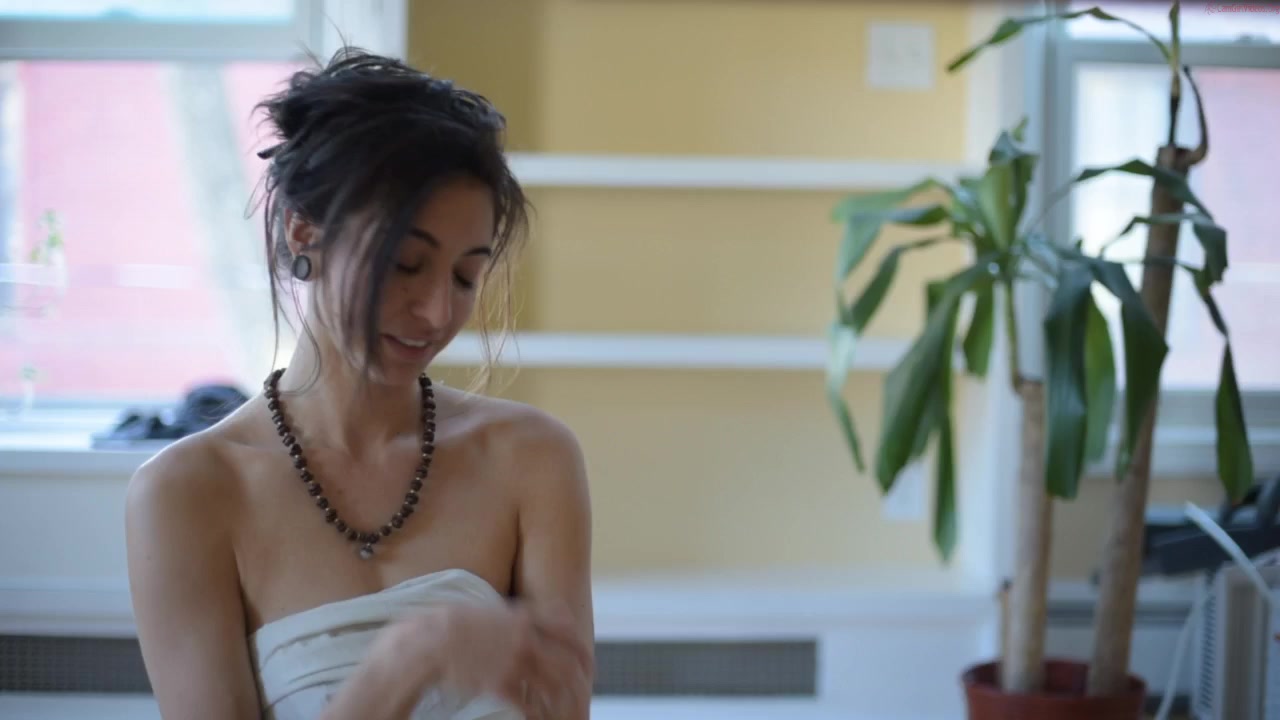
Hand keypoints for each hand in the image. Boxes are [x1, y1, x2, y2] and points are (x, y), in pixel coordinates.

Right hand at [402, 602, 591, 718]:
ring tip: (569, 712)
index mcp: (524, 616)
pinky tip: (540, 719)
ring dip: (565, 702)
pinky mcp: (501, 684)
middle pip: (569, 659)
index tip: (586, 660)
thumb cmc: (455, 625)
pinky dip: (538, 715)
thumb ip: (515, 616)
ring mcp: (515, 661)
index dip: (580, 645)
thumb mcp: (492, 612)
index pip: (567, 627)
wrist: (431, 641)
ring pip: (555, 685)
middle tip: (584, 691)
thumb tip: (530, 620)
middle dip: (582, 678)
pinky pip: (529, 705)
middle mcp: (525, 638)